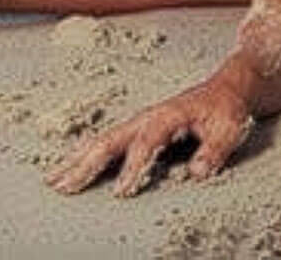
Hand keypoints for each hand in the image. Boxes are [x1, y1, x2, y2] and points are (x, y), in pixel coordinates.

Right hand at [45, 80, 253, 196]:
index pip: (145, 143)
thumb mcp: (228, 128)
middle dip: (85, 165)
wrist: (226, 87)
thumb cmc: (227, 109)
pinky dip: (84, 155)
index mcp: (167, 115)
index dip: (133, 168)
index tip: (121, 193)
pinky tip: (69, 167)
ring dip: (76, 161)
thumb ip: (213, 151)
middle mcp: (146, 117)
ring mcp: (139, 122)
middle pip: (109, 141)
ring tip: (52, 180)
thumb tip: (196, 173)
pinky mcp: (137, 128)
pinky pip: (106, 142)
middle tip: (63, 186)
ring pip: (101, 142)